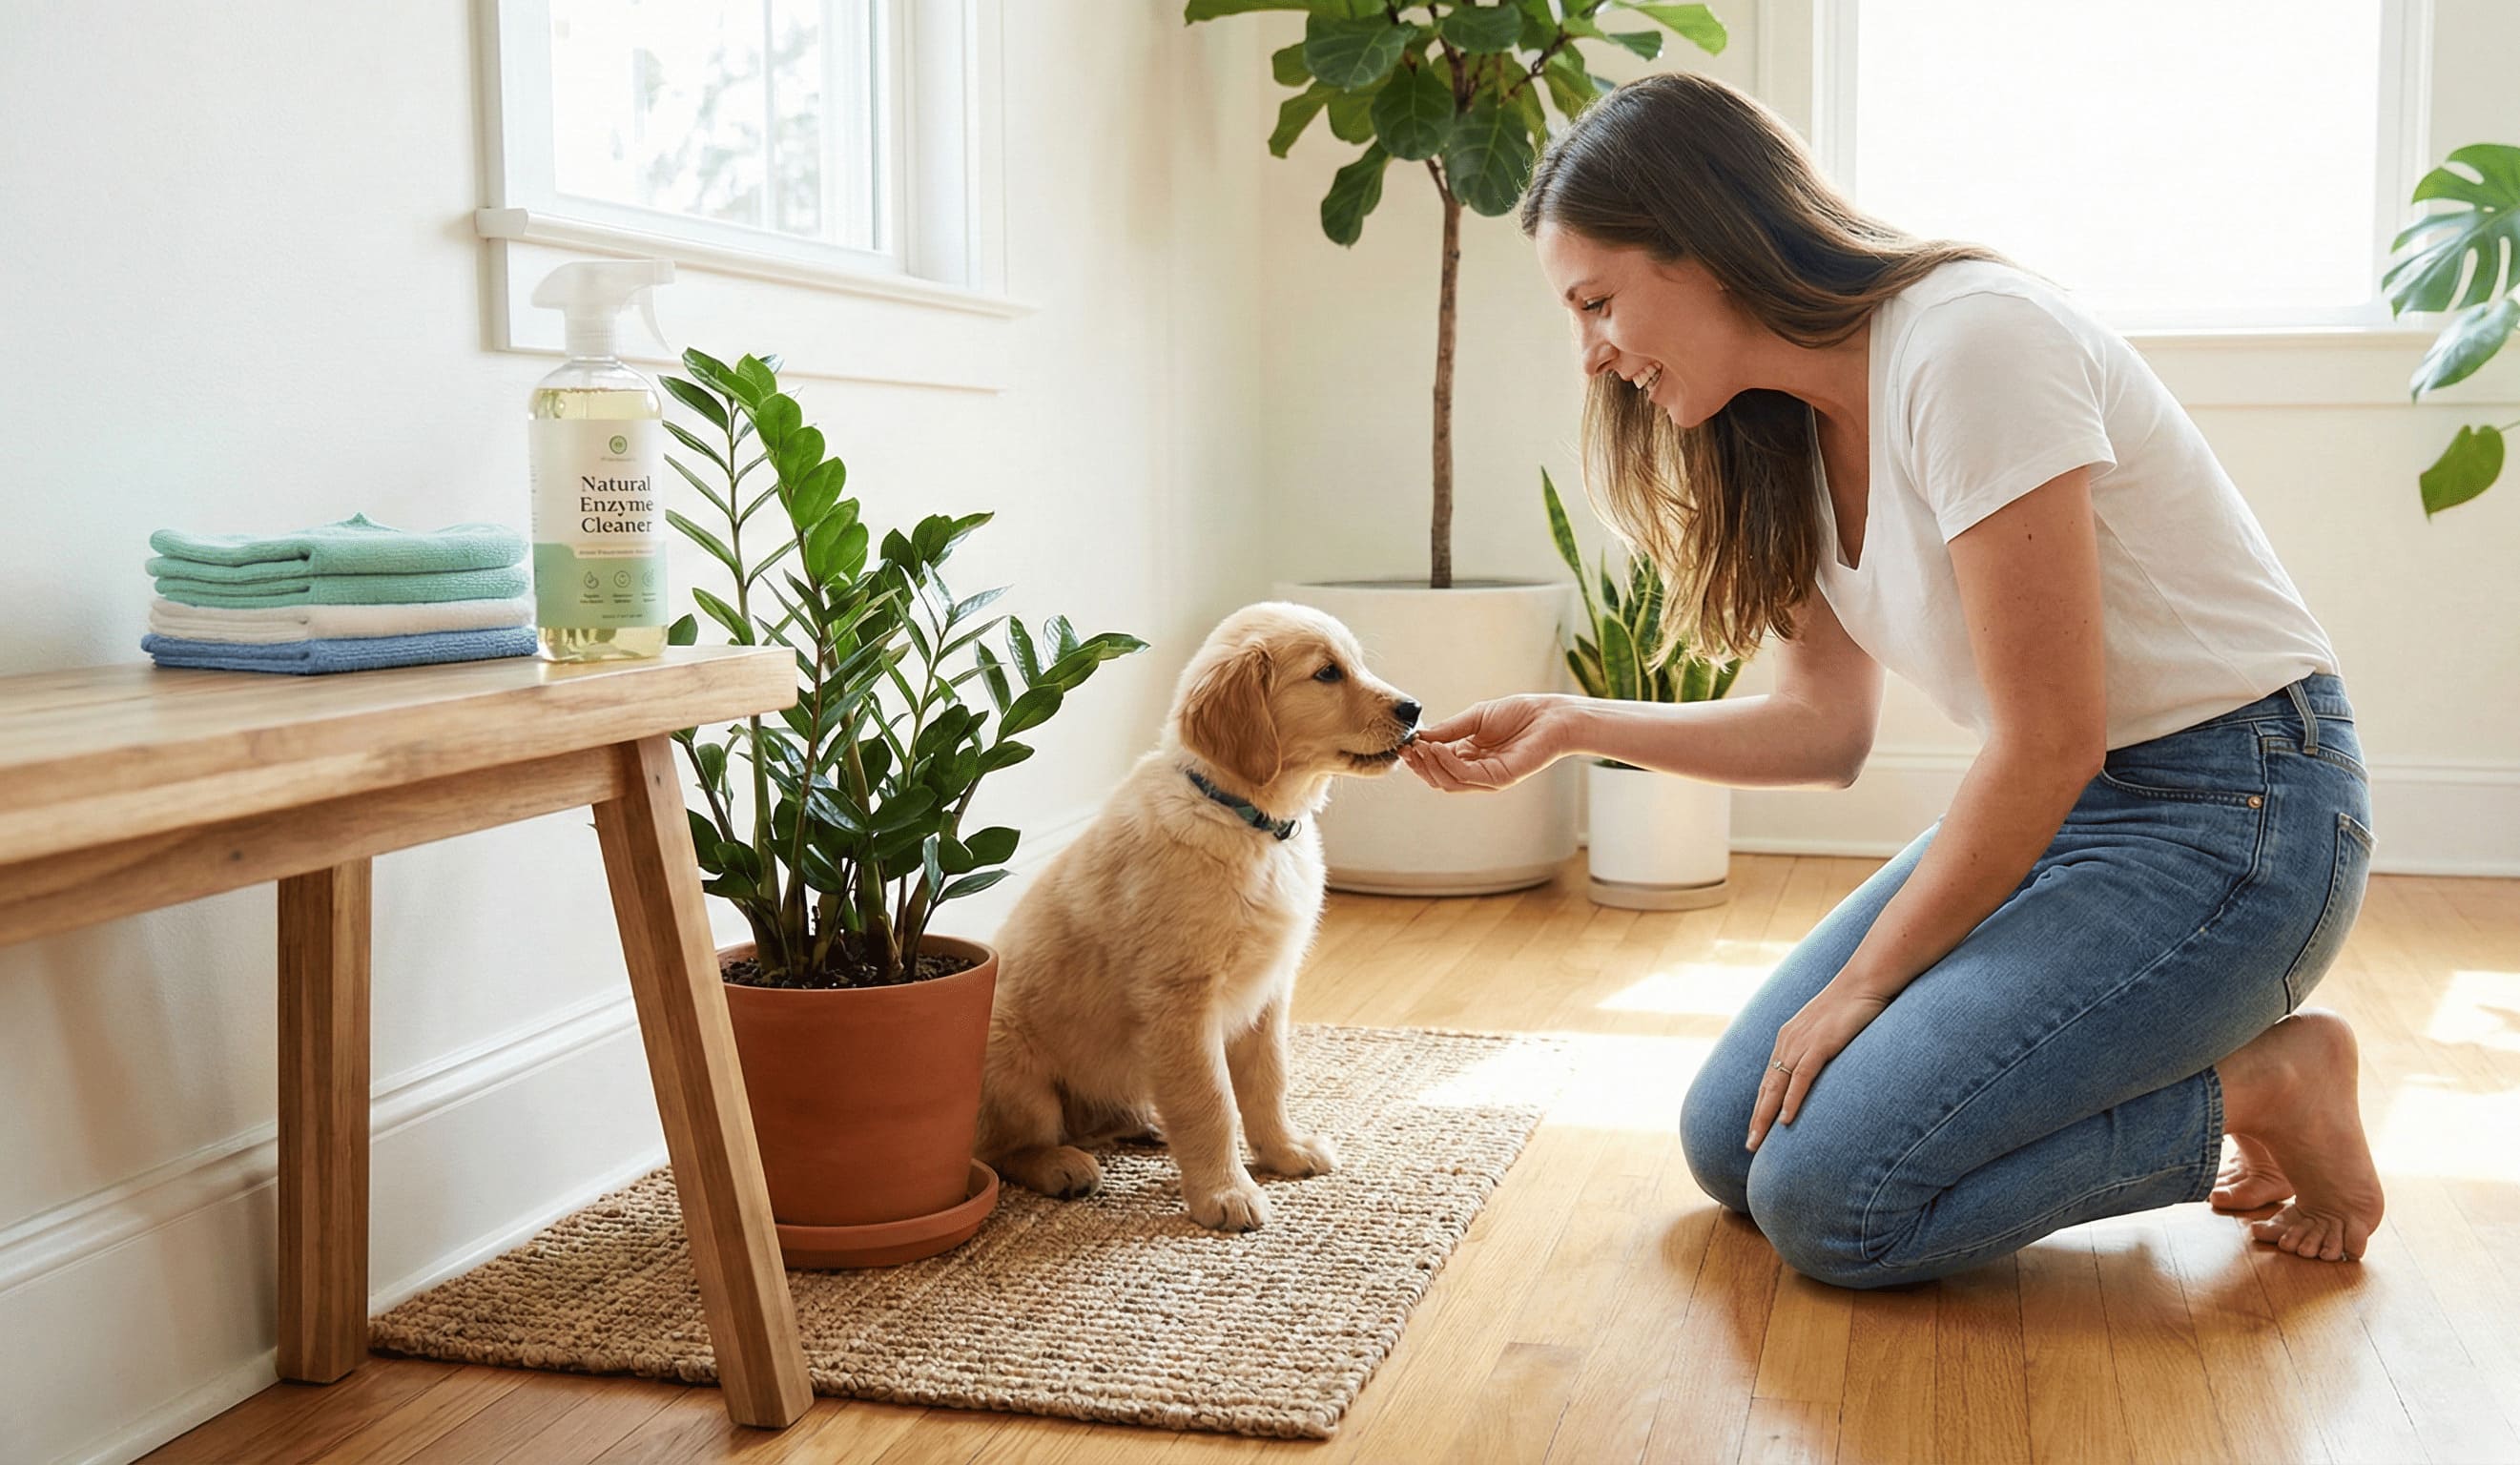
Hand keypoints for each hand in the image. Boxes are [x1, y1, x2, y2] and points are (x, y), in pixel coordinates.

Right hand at [1402, 694, 1573, 791]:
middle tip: (1407, 749)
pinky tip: (1438, 748)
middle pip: (1439, 778)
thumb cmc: (1519, 714)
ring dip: (1430, 765)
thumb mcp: (1475, 717)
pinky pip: (1465, 776)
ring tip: (1419, 747)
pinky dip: (1447, 763)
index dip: (1419, 757)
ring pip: (1448, 782)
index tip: (1403, 744)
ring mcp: (1487, 777)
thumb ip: (1449, 729)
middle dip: (1419, 765)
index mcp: (1470, 756)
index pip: (1437, 764)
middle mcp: (1477, 770)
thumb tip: (1421, 736)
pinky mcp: (1499, 778)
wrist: (1551, 716)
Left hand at [1747, 984, 1891, 1150]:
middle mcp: (1788, 1041)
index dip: (1761, 1105)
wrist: (1865, 980)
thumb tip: (1824, 1064)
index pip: (1770, 1079)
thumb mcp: (1829, 1027)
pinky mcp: (1820, 1044)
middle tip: (1750, 1145)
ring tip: (1759, 1141)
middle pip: (1767, 1087)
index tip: (1756, 1128)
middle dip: (1756, 1118)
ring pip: (1777, 1087)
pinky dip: (1792, 1100)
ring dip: (1766, 1116)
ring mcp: (1801, 1043)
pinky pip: (1801, 1078)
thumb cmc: (1852, 1003)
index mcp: (1788, 1038)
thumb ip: (1820, 1047)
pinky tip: (1786, 1120)